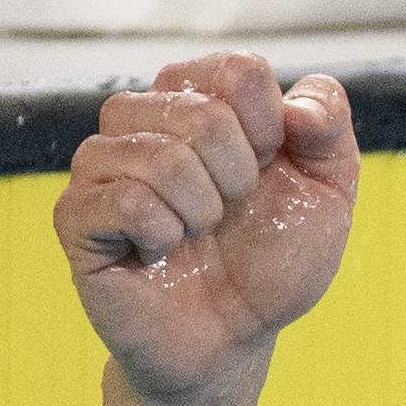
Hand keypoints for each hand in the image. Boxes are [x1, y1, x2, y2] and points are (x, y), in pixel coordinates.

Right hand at [53, 52, 356, 403]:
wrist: (235, 337)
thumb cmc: (272, 260)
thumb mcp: (328, 194)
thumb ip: (330, 129)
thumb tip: (299, 106)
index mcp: (198, 98)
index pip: (238, 68)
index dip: (270, 130)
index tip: (267, 169)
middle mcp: (141, 120)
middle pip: (201, 111)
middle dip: (239, 177)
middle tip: (229, 213)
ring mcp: (101, 166)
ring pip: (161, 156)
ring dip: (203, 210)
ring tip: (196, 234)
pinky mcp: (75, 216)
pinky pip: (125, 203)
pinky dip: (164, 235)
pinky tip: (162, 251)